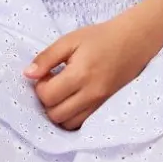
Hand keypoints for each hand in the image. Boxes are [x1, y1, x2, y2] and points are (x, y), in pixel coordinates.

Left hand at [22, 14, 159, 129]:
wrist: (134, 42)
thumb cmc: (100, 37)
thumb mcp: (70, 40)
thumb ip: (46, 58)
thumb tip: (28, 75)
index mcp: (81, 74)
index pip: (47, 96)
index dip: (40, 86)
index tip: (47, 74)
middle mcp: (91, 94)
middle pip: (55, 114)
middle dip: (47, 101)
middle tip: (53, 84)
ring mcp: (100, 104)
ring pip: (68, 124)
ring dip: (58, 111)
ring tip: (63, 93)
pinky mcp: (106, 108)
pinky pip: (82, 124)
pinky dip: (72, 116)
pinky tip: (73, 100)